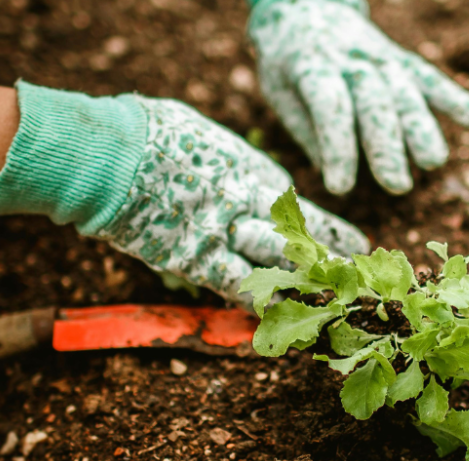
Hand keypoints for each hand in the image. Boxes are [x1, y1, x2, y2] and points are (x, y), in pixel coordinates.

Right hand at [0, 82, 368, 304]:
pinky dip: (256, 305)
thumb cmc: (148, 131)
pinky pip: (236, 287)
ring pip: (279, 265)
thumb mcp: (199, 136)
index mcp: (251, 169)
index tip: (346, 243)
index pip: (296, 207)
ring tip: (329, 304)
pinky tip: (274, 322)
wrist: (112, 152)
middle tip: (356, 277)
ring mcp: (226, 233)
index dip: (322, 229)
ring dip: (304, 286)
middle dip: (330, 259)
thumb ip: (220, 159)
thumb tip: (224, 166)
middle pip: (301, 237)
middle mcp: (249, 202)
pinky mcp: (196, 259)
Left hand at [248, 0, 468, 195]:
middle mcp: (350, 59)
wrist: (305, 7)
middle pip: (374, 102)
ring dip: (421, 127)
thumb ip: (307, 129)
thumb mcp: (279, 91)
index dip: (336, 147)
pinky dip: (451, 95)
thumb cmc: (288, 62)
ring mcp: (379, 57)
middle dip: (386, 145)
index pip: (329, 106)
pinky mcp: (399, 59)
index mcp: (311, 67)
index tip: (340, 187)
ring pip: (404, 91)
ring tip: (433, 162)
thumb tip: (334, 173)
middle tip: (396, 186)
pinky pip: (427, 77)